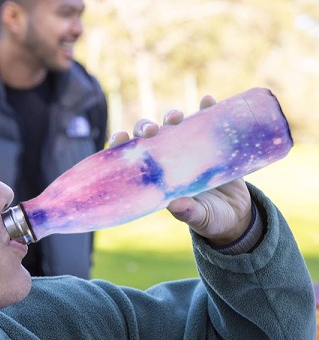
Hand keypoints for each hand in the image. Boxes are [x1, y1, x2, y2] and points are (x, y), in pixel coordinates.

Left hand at [108, 96, 252, 245]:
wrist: (238, 215)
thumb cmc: (210, 219)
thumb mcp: (199, 218)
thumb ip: (187, 212)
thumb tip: (175, 204)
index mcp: (158, 180)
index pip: (133, 159)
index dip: (123, 146)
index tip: (120, 137)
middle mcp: (169, 161)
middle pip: (151, 137)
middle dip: (146, 127)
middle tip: (152, 130)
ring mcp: (190, 150)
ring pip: (175, 126)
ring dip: (172, 116)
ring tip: (176, 117)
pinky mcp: (212, 144)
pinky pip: (207, 122)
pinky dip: (207, 109)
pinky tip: (207, 101)